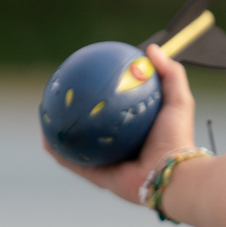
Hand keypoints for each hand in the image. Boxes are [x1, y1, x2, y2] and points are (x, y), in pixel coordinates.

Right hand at [43, 42, 198, 204]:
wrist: (171, 174)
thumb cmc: (177, 138)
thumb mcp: (179, 100)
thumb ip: (170, 73)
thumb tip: (150, 49)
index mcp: (137, 131)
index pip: (116, 109)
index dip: (103, 95)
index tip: (92, 77)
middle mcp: (122, 147)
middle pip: (94, 127)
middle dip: (78, 112)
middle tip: (64, 95)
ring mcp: (108, 163)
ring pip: (78, 146)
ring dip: (60, 132)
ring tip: (46, 115)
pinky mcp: (99, 177)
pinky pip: (73, 163)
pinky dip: (58, 152)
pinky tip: (46, 137)